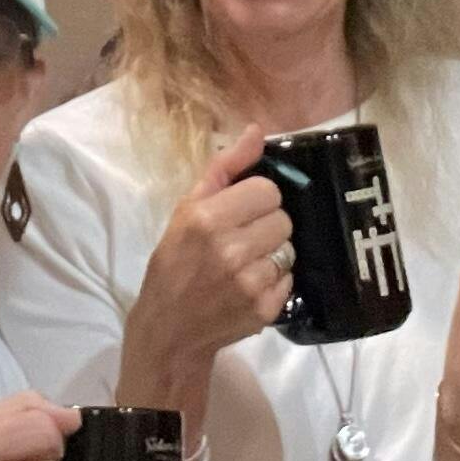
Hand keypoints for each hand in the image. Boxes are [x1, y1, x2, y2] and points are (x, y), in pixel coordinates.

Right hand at [119, 127, 291, 397]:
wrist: (170, 330)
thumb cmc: (174, 263)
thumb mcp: (187, 209)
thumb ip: (224, 168)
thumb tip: (257, 130)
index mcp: (208, 219)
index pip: (268, 190)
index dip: (256, 200)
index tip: (240, 213)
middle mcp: (231, 249)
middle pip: (283, 218)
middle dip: (266, 226)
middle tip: (242, 240)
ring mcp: (251, 282)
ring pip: (288, 249)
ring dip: (271, 254)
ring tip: (245, 264)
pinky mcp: (266, 308)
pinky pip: (289, 279)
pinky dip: (274, 282)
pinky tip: (249, 287)